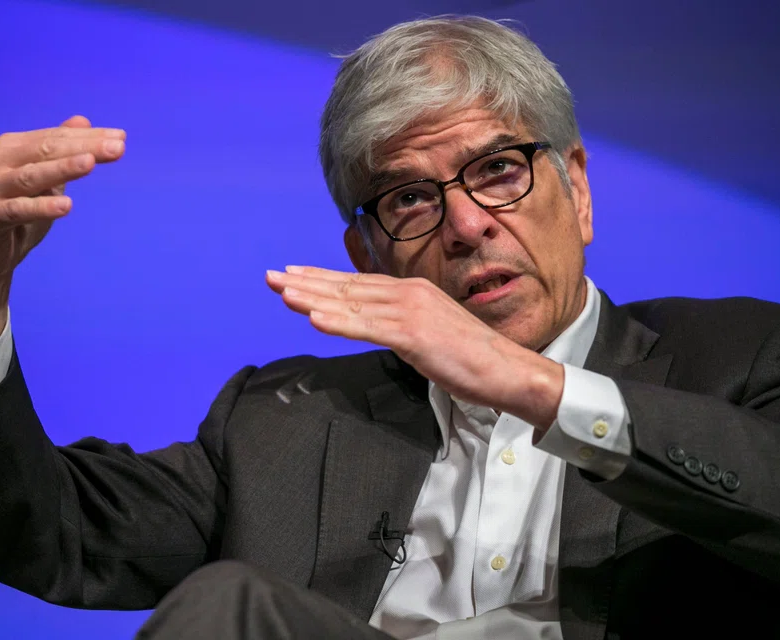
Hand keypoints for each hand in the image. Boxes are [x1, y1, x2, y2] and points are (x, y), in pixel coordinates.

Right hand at [0, 115, 125, 347]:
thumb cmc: (14, 214)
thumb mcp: (42, 181)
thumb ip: (59, 152)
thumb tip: (83, 120)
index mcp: (11, 148)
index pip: (56, 137)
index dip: (89, 137)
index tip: (122, 138)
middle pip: (46, 150)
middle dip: (84, 148)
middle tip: (118, 148)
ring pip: (31, 176)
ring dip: (61, 168)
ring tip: (90, 163)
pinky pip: (16, 211)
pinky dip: (40, 207)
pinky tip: (66, 206)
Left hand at [266, 266, 563, 431]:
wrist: (507, 369)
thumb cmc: (470, 356)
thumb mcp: (429, 332)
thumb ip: (401, 325)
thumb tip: (376, 326)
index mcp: (412, 292)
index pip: (357, 283)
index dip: (321, 279)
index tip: (292, 276)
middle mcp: (409, 294)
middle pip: (347, 287)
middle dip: (306, 282)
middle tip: (271, 278)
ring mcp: (411, 312)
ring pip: (351, 303)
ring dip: (313, 297)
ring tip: (282, 292)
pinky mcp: (414, 335)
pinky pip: (368, 328)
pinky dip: (339, 321)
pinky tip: (314, 317)